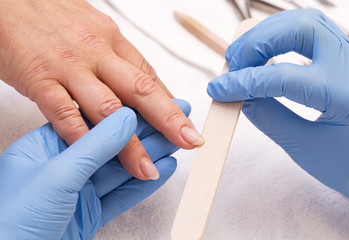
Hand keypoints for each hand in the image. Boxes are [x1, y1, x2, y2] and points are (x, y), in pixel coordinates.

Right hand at [0, 0, 202, 179]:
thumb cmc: (50, 15)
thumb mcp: (94, 30)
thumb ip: (119, 60)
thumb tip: (147, 85)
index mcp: (112, 41)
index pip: (150, 77)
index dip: (171, 105)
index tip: (187, 126)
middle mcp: (97, 53)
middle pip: (141, 90)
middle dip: (169, 120)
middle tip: (190, 142)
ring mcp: (69, 67)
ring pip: (107, 108)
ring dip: (129, 143)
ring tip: (146, 167)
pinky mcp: (39, 79)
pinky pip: (64, 113)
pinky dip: (82, 138)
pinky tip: (96, 158)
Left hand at [0, 99, 189, 238]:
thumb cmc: (13, 220)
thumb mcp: (57, 175)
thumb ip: (95, 146)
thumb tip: (127, 118)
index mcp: (48, 146)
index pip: (98, 121)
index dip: (132, 112)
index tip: (156, 104)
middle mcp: (65, 165)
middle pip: (116, 144)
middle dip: (150, 133)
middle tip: (178, 122)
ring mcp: (79, 190)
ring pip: (123, 169)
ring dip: (152, 157)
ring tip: (177, 143)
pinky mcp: (89, 212)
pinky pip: (122, 194)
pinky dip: (144, 184)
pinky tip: (161, 171)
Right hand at [208, 9, 348, 212]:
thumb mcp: (306, 149)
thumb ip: (269, 118)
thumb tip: (239, 94)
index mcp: (348, 97)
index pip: (283, 77)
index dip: (243, 82)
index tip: (218, 89)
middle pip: (301, 28)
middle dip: (257, 42)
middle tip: (233, 64)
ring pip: (306, 22)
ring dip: (268, 33)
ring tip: (244, 57)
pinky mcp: (346, 57)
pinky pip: (311, 32)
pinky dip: (281, 36)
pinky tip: (266, 54)